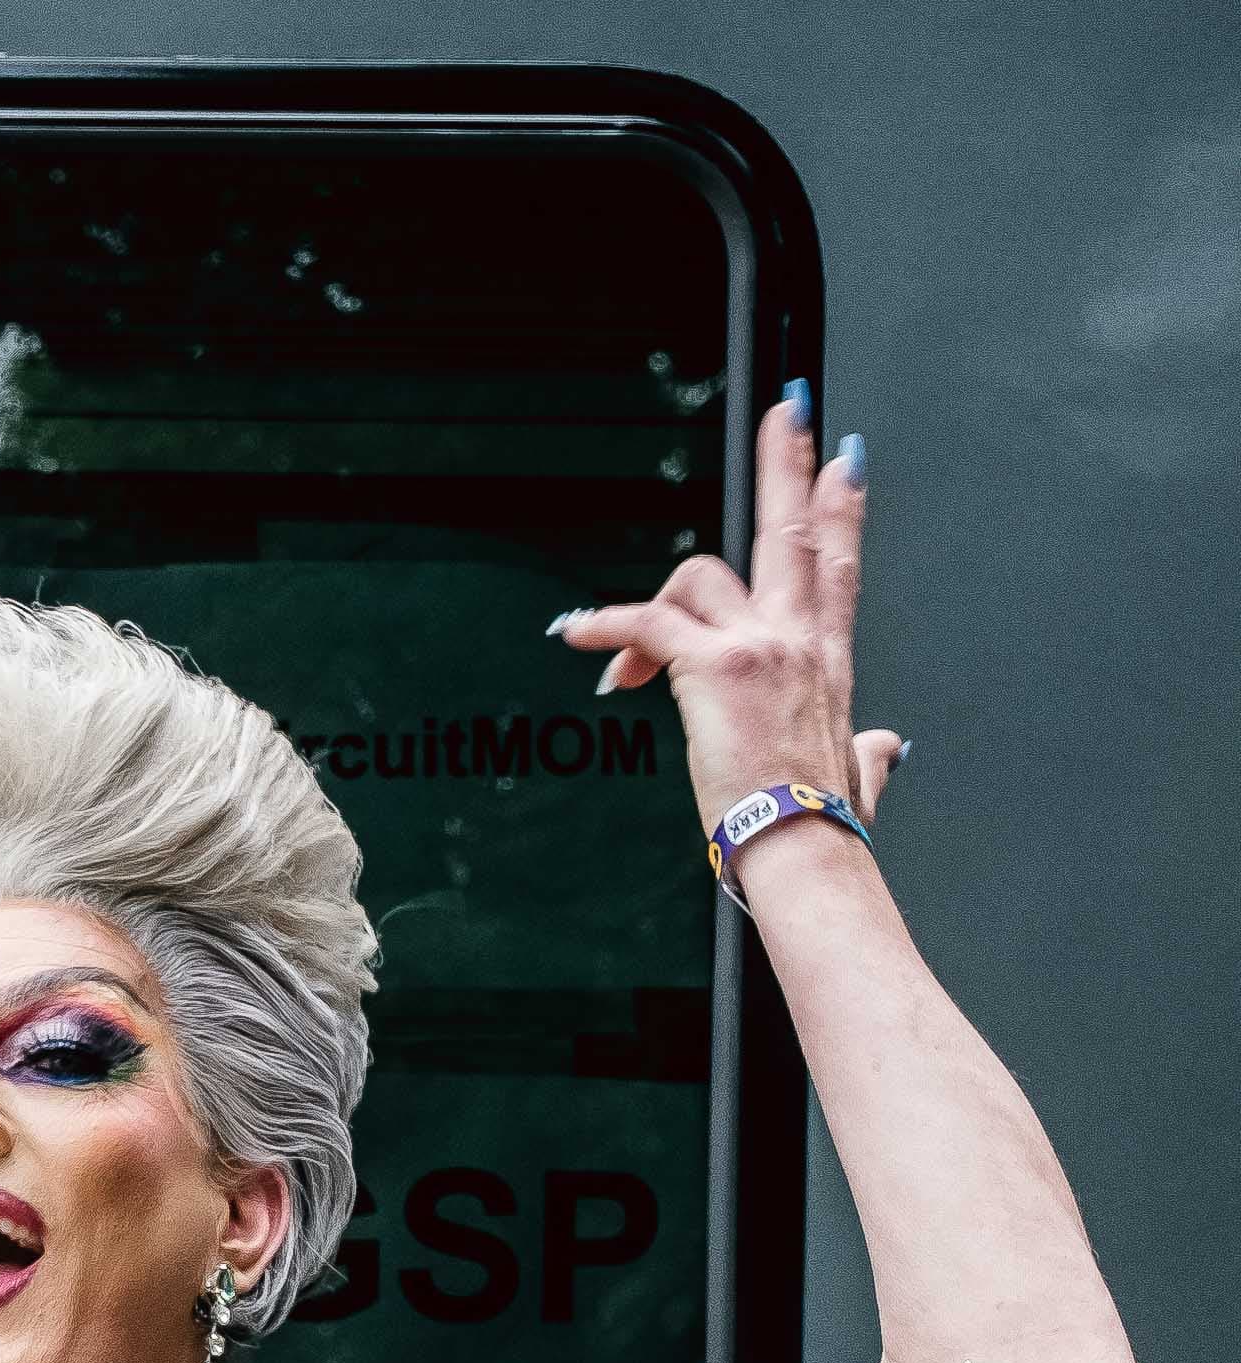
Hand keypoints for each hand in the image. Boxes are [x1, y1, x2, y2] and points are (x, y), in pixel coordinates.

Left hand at [552, 385, 904, 842]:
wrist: (804, 847)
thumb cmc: (824, 822)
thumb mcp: (859, 774)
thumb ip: (872, 754)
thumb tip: (886, 749)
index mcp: (829, 659)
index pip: (838, 563)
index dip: (841, 504)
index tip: (844, 458)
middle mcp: (799, 637)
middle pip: (791, 528)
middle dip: (787, 462)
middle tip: (786, 412)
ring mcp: (759, 644)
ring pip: (699, 576)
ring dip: (651, 609)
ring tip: (624, 662)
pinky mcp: (713, 666)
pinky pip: (647, 622)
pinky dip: (606, 624)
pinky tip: (577, 632)